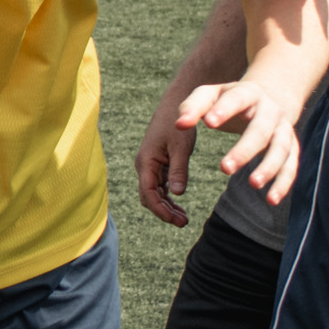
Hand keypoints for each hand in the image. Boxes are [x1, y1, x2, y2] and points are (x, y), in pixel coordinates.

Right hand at [134, 101, 198, 225]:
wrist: (175, 106)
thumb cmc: (177, 123)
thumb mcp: (181, 146)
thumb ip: (179, 169)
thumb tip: (178, 193)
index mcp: (146, 162)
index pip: (148, 193)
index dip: (160, 209)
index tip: (176, 220)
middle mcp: (144, 166)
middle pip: (149, 197)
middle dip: (164, 212)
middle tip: (184, 222)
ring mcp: (150, 166)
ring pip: (154, 194)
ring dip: (166, 207)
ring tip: (184, 218)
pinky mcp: (157, 165)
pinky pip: (159, 187)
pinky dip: (168, 197)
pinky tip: (179, 205)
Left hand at [177, 80, 302, 206]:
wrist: (268, 98)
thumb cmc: (230, 100)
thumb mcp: (210, 95)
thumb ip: (192, 107)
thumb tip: (179, 125)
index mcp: (248, 93)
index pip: (236, 100)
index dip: (224, 110)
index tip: (208, 123)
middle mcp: (270, 110)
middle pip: (261, 130)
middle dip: (244, 149)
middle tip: (224, 168)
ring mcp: (284, 129)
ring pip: (281, 149)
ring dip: (269, 167)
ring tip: (253, 184)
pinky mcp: (292, 147)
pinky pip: (291, 166)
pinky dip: (283, 183)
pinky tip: (271, 199)